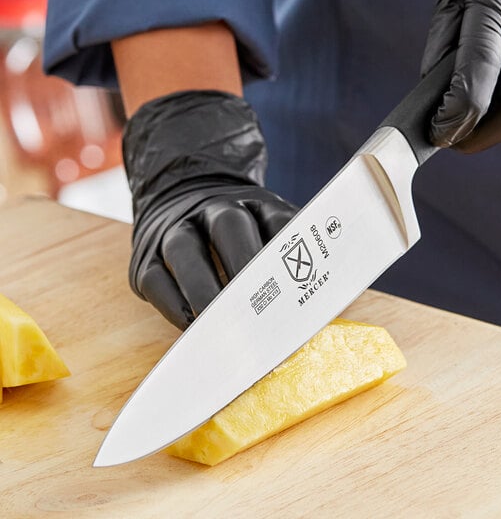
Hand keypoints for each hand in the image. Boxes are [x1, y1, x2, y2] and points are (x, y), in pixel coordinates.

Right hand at [123, 90, 295, 329]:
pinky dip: (172, 304)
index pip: (278, 221)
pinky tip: (191, 325)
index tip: (303, 290)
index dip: (291, 253)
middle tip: (260, 307)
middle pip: (230, 226)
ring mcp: (176, 228)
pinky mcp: (144, 256)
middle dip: (245, 264)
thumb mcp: (270, 233)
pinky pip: (155, 278)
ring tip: (218, 322)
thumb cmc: (242, 237)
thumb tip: (331, 305)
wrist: (179, 200)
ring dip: (203, 288)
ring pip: (185, 250)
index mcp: (256, 202)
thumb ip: (297, 262)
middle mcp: (214, 208)